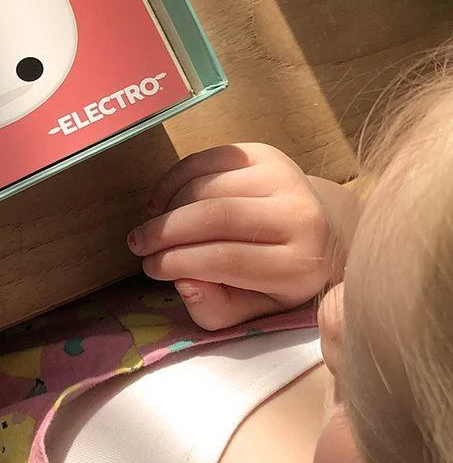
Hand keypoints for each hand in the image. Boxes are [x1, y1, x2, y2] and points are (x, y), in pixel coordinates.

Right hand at [127, 143, 343, 330]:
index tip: (150, 268)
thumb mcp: (253, 309)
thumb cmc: (280, 276)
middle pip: (214, 217)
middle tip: (137, 244)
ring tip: (151, 224)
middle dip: (164, 231)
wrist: (324, 229)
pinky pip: (207, 159)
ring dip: (166, 206)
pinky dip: (175, 178)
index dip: (176, 262)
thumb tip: (183, 282)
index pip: (224, 259)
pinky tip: (163, 200)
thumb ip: (215, 308)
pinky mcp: (267, 154)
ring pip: (206, 186)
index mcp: (298, 264)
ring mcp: (284, 178)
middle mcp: (299, 216)